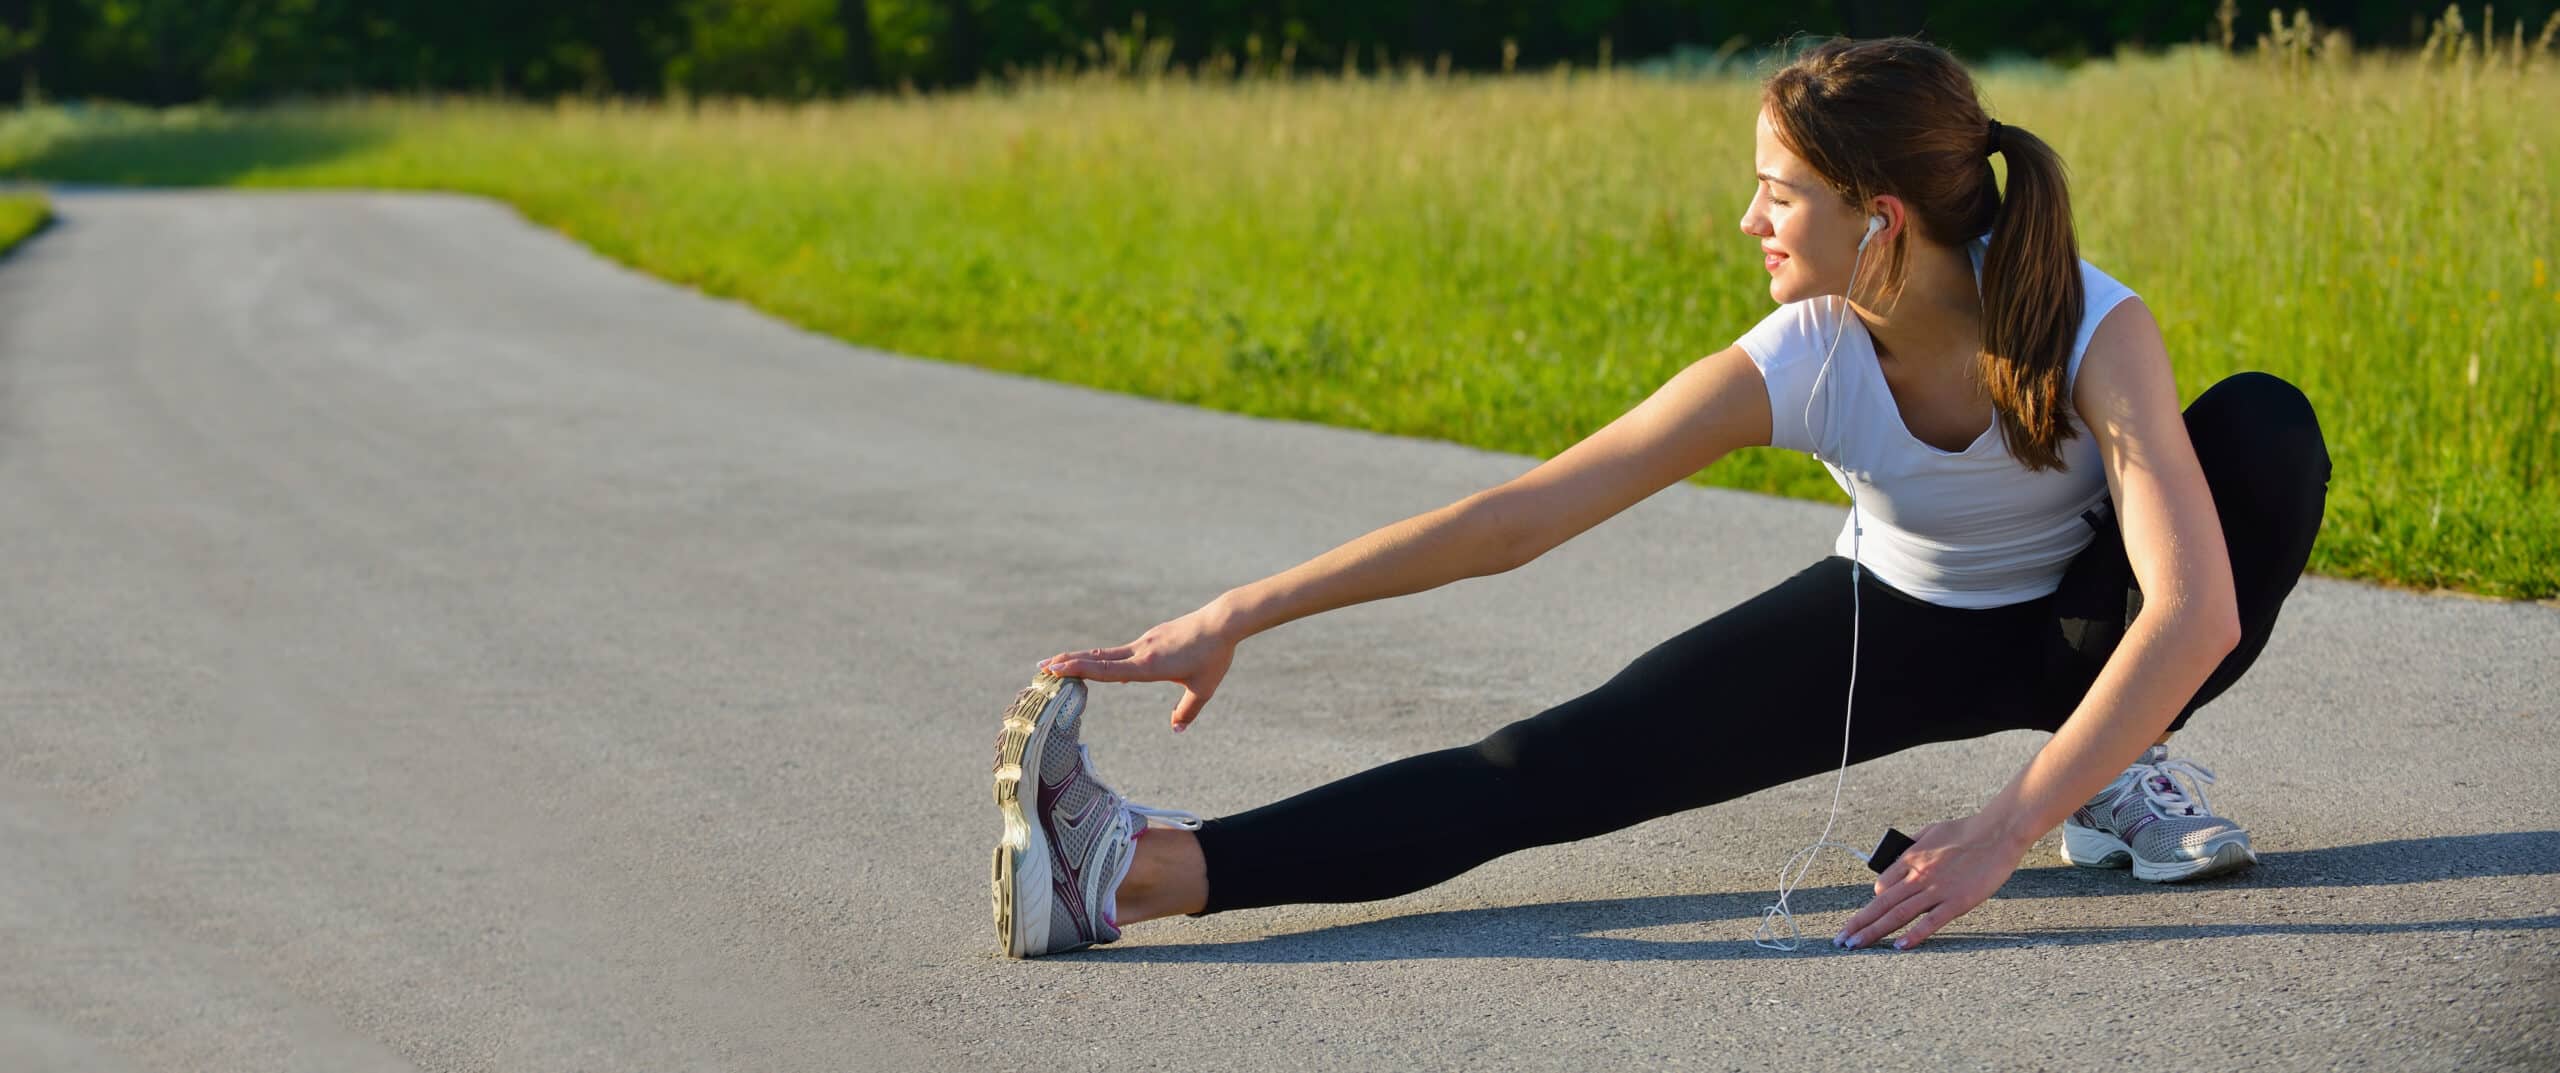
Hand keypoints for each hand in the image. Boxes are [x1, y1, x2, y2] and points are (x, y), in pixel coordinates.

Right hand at [1037, 606, 1237, 731]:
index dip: (1080, 670)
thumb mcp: (1203, 689)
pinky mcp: (1152, 637)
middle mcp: (1142, 651)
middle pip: (1098, 658)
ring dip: (1082, 658)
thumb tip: (1176, 729)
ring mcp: (1146, 641)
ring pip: (1107, 652)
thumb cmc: (1214, 657)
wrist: (1222, 622)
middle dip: (1068, 662)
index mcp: (1149, 665)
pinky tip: (1096, 663)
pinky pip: (1123, 651)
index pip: (1108, 670)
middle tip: (1041, 667)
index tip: (1055, 670)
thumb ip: (1187, 710)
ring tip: (1060, 662)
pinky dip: (1103, 657)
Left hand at [1835, 812, 2029, 949]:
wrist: (1997, 833)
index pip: (1881, 884)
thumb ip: (1912, 845)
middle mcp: (1918, 875)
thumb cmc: (1965, 831)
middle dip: (1858, 923)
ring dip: (1874, 932)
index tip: (1870, 915)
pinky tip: (1898, 946)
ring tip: (1856, 945)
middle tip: (1841, 940)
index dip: (1874, 901)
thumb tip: (1897, 857)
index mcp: (1911, 857)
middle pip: (1881, 903)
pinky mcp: (1957, 902)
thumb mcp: (1930, 831)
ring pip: (1898, 914)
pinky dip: (1913, 935)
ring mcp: (1936, 889)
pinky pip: (1930, 922)